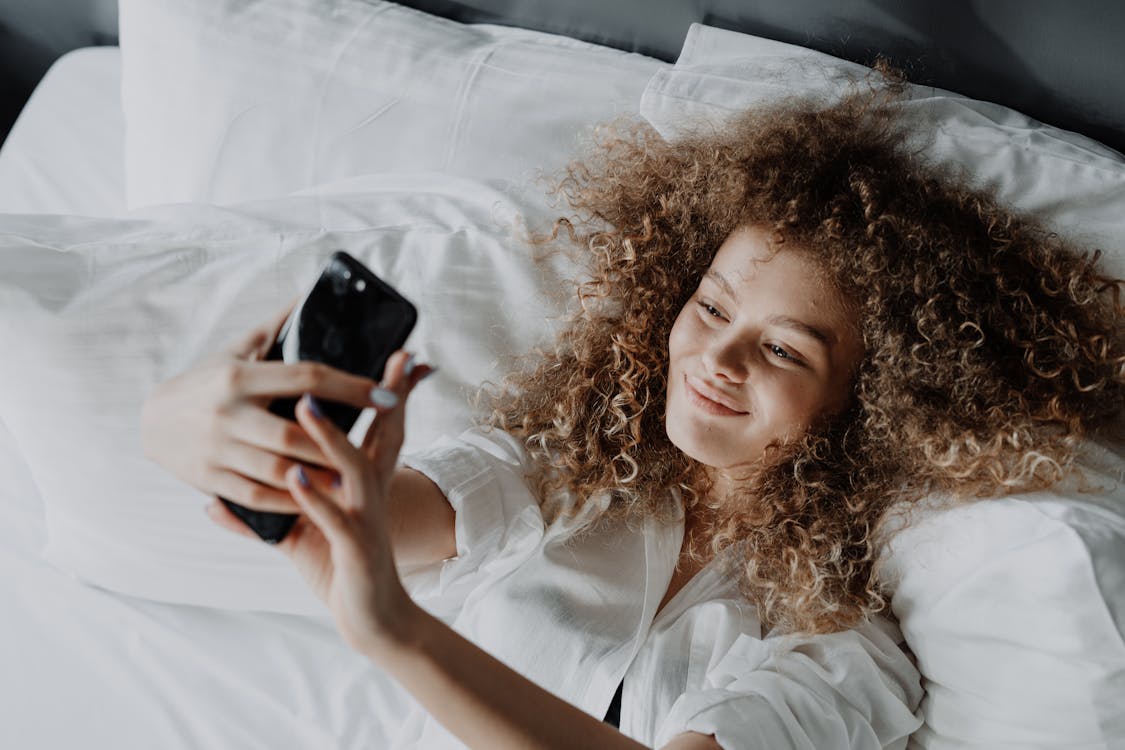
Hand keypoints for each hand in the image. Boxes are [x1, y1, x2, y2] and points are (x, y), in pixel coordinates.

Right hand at [140, 297, 384, 513]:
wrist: (150, 421)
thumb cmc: (205, 382)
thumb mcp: (235, 350)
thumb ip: (275, 327)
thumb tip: (309, 297)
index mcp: (239, 375)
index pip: (306, 377)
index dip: (350, 386)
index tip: (386, 393)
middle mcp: (227, 412)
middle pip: (294, 432)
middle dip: (336, 442)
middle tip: (374, 448)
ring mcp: (217, 447)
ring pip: (278, 468)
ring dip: (318, 476)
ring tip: (352, 478)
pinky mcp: (209, 477)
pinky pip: (256, 495)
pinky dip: (289, 499)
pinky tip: (315, 498)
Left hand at [207, 350, 434, 658]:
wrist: (374, 616)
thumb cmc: (339, 565)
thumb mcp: (306, 529)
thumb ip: (265, 509)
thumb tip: (212, 504)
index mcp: (364, 480)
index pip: (380, 424)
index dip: (386, 388)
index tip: (397, 351)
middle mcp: (372, 491)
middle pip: (385, 433)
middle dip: (380, 394)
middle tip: (385, 355)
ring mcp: (366, 518)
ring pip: (352, 469)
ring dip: (327, 438)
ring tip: (304, 409)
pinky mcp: (356, 547)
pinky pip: (334, 518)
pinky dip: (314, 498)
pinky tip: (294, 478)